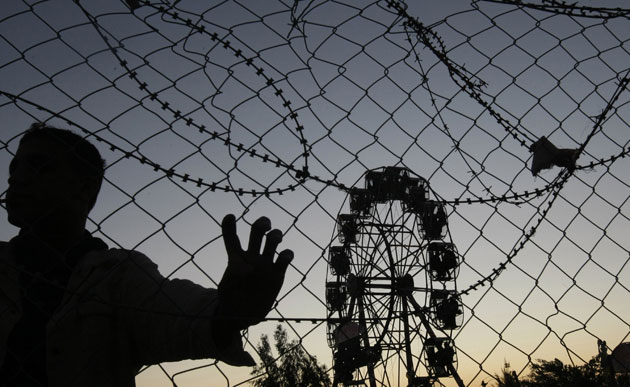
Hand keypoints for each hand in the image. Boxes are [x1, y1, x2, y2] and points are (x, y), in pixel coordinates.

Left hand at [217, 214, 292, 329]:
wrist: (243, 316)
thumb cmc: (230, 302)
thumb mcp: (225, 290)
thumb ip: (233, 277)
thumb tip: (246, 268)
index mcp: (236, 258)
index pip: (232, 238)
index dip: (229, 226)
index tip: (230, 216)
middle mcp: (252, 257)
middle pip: (257, 232)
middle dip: (262, 223)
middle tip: (265, 226)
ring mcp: (265, 265)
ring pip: (273, 240)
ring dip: (276, 235)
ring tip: (275, 239)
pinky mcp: (277, 275)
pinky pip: (284, 258)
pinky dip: (287, 254)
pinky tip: (285, 257)